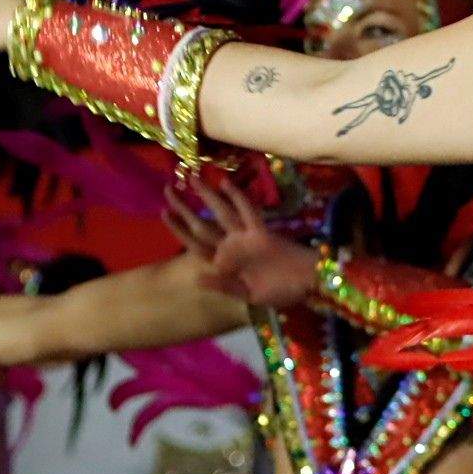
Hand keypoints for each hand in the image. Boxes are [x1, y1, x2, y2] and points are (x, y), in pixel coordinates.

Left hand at [165, 174, 318, 307]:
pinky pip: (248, 213)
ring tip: (192, 178)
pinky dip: (238, 198)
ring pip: (222, 213)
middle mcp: (230, 247)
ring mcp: (245, 238)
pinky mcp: (262, 233)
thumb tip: (196, 278)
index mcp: (223, 263)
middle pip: (202, 224)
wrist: (309, 286)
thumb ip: (223, 286)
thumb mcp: (248, 296)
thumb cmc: (280, 292)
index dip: (178, 229)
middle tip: (167, 189)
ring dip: (207, 196)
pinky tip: (226, 183)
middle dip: (184, 208)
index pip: (194, 244)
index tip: (163, 212)